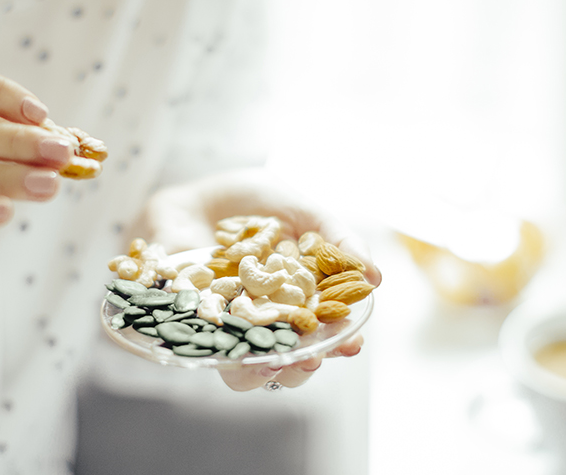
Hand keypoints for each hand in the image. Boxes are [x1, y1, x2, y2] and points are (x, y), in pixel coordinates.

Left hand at [134, 168, 380, 390]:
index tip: (350, 343)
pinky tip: (225, 342)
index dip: (337, 343)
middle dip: (301, 365)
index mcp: (298, 302)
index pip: (322, 334)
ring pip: (243, 369)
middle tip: (310, 358)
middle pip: (286, 361)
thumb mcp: (303, 212)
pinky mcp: (189, 321)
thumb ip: (336, 240)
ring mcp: (226, 325)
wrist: (197, 193)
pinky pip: (201, 345)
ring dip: (259, 371)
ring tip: (271, 360)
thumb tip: (376, 276)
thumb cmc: (256, 204)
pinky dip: (213, 349)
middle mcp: (263, 322)